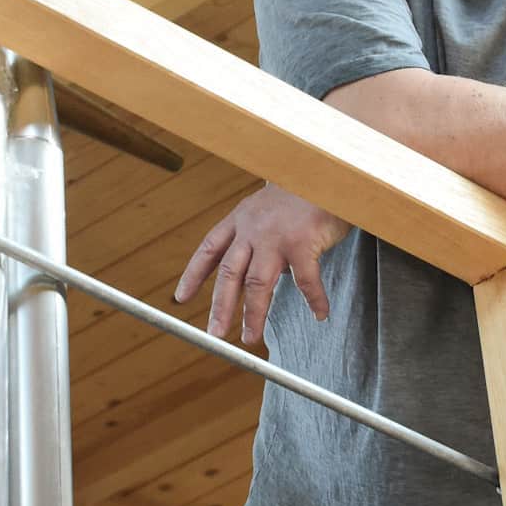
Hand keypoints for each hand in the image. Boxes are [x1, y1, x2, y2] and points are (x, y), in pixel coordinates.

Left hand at [174, 184, 350, 343]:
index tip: (180, 297)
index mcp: (240, 219)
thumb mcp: (267, 208)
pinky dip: (314, 300)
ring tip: (251, 336)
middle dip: (221, 306)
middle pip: (230, 273)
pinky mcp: (302, 242)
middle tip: (215, 333)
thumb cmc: (301, 192)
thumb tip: (260, 275)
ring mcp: (276, 237)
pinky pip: (306, 281)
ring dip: (253, 313)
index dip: (193, 274)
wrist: (326, 169)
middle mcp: (253, 229)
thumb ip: (257, 237)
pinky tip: (320, 314)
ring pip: (258, 283)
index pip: (209, 249)